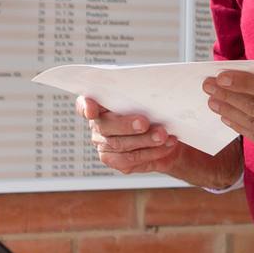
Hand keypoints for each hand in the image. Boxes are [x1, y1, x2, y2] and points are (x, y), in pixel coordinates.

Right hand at [76, 96, 235, 188]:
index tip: (92, 109)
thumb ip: (141, 95)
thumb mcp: (150, 99)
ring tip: (163, 134)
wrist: (170, 136)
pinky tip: (166, 145)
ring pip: (120, 145)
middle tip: (144, 122)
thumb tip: (148, 91)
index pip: (83, 105)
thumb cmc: (155, 111)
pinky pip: (131, 160)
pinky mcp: (116, 161)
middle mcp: (98, 126)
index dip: (85, 107)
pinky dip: (152, 152)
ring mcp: (105, 145)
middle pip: (105, 126)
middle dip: (126, 124)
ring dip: (145, 140)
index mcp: (100, 105)